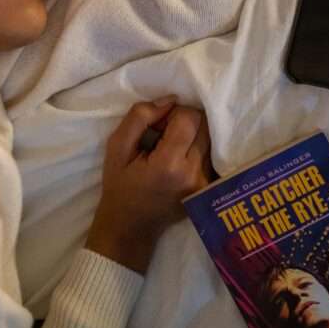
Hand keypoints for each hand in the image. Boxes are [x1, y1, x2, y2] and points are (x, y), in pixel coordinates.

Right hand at [86, 97, 212, 273]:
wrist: (131, 227)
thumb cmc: (120, 186)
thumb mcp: (117, 147)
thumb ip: (140, 117)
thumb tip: (170, 100)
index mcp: (169, 164)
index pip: (190, 118)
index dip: (174, 113)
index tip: (157, 125)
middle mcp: (194, 174)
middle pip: (205, 126)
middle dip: (185, 122)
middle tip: (164, 135)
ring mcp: (205, 184)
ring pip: (211, 138)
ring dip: (193, 135)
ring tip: (171, 148)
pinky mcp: (210, 189)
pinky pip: (212, 155)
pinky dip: (198, 149)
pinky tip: (181, 158)